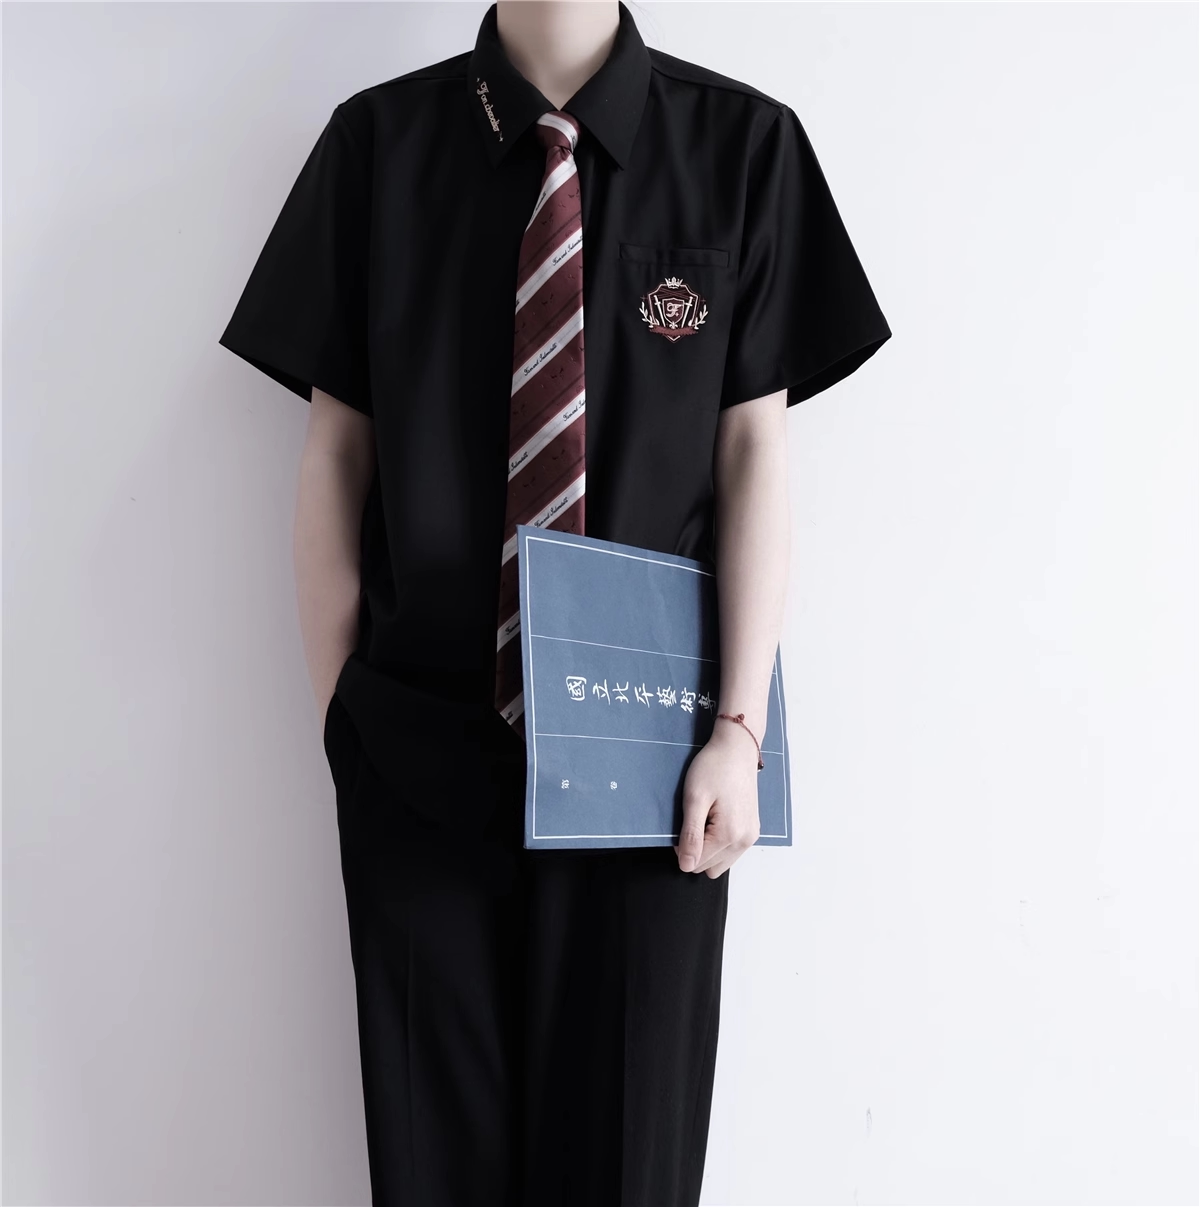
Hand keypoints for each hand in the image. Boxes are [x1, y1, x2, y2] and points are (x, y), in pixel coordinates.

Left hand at [674, 721, 760, 877]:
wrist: (737, 748)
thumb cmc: (714, 767)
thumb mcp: (694, 798)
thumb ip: (691, 835)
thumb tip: (686, 866)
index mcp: (730, 835)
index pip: (696, 862)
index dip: (682, 846)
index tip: (683, 821)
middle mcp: (744, 841)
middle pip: (708, 867)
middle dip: (696, 849)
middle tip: (695, 818)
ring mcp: (751, 836)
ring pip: (720, 863)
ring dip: (708, 848)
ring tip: (706, 818)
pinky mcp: (753, 830)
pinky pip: (731, 851)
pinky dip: (719, 843)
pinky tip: (716, 818)